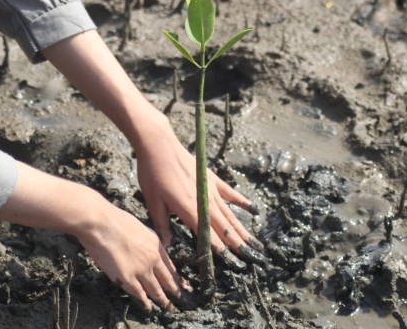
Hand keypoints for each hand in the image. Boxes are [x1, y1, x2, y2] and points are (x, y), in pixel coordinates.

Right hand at [0, 162, 183, 309]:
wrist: (100, 222)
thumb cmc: (113, 220)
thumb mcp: (137, 227)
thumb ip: (143, 241)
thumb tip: (143, 249)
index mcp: (155, 244)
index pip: (170, 265)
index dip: (176, 276)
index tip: (182, 284)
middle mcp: (152, 258)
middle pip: (167, 279)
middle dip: (174, 290)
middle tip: (180, 298)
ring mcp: (141, 269)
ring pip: (155, 289)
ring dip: (162, 299)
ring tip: (168, 306)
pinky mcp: (127, 277)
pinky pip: (139, 293)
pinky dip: (145, 302)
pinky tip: (149, 307)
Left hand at [135, 123, 262, 261]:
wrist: (159, 144)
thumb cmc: (152, 173)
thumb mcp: (152, 202)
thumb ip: (162, 225)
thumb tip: (166, 246)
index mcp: (188, 209)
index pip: (207, 235)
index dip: (219, 250)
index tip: (231, 263)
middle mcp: (203, 200)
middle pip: (224, 226)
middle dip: (238, 244)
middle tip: (251, 258)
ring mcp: (210, 188)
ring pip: (230, 213)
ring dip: (242, 229)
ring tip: (254, 243)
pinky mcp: (212, 178)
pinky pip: (230, 193)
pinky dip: (242, 202)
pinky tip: (253, 210)